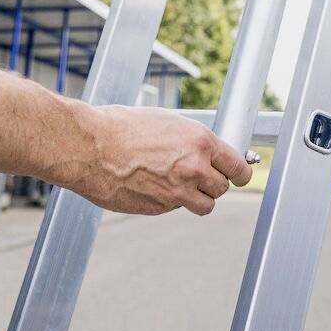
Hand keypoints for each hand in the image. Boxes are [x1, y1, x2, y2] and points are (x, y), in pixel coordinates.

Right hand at [71, 106, 252, 216]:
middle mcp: (193, 168)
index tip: (240, 175)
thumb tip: (208, 151)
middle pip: (222, 188)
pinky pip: (176, 208)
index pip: (237, 167)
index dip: (240, 173)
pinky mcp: (159, 209)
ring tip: (179, 184)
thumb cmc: (122, 127)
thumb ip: (191, 140)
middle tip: (199, 175)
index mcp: (199, 141)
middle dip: (213, 183)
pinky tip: (152, 185)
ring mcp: (177, 193)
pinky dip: (170, 201)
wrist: (90, 147)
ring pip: (204, 205)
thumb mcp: (166, 122)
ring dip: (197, 198)